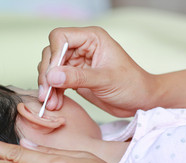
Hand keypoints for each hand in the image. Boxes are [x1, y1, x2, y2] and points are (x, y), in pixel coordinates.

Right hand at [38, 26, 155, 116]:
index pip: (61, 37)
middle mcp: (82, 47)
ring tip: (50, 103)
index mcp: (92, 38)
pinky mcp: (74, 77)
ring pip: (51, 69)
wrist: (140, 101)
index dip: (53, 55)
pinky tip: (55, 103)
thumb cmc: (131, 85)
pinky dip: (53, 92)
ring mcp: (76, 62)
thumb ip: (78, 77)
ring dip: (47, 86)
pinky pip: (56, 81)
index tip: (53, 76)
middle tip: (46, 94)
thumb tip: (51, 76)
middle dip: (47, 74)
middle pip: (51, 53)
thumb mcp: (105, 80)